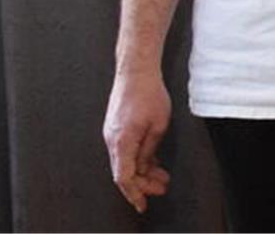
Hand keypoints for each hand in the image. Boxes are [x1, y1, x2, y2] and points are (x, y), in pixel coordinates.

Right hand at [103, 70, 172, 212]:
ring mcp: (112, 134)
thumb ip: (150, 150)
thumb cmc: (148, 93)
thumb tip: (146, 168)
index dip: (134, 194)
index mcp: (122, 142)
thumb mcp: (158, 126)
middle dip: (143, 184)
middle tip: (162, 187)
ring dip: (143, 171)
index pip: (124, 178)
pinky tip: (153, 161)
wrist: (135, 70)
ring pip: (125, 162)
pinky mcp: (116, 128)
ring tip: (162, 176)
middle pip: (124, 172)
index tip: (143, 204)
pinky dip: (138, 159)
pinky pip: (125, 150)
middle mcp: (112, 140)